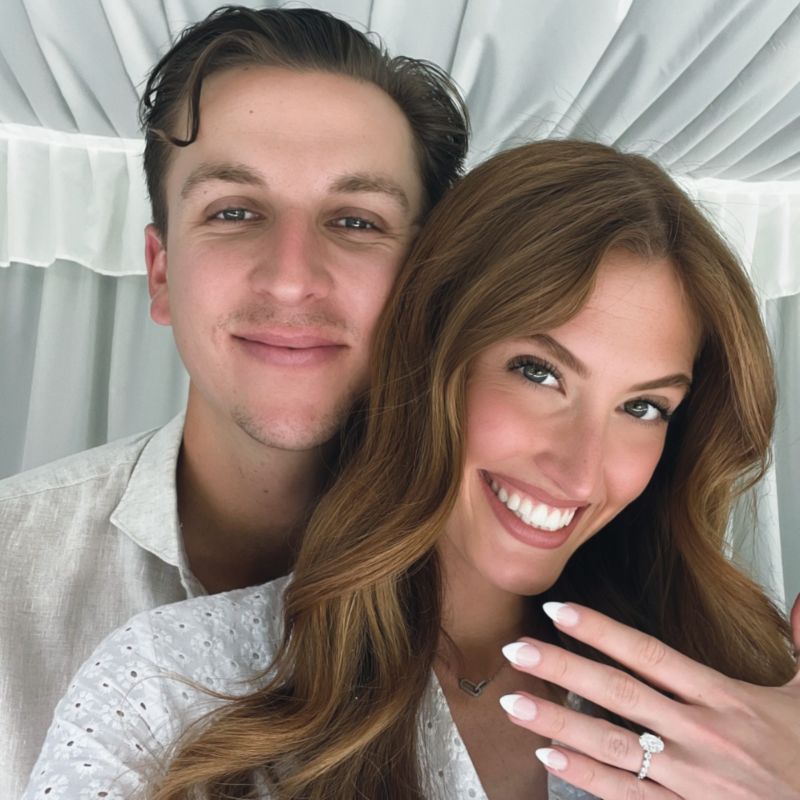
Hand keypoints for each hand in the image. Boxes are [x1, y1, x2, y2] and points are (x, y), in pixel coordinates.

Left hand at [499, 594, 799, 798]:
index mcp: (725, 700)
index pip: (650, 654)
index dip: (601, 631)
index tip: (560, 610)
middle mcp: (701, 735)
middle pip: (619, 693)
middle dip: (563, 669)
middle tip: (518, 649)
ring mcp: (691, 779)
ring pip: (613, 744)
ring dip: (558, 723)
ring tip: (514, 703)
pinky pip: (628, 795)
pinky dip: (586, 775)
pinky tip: (549, 757)